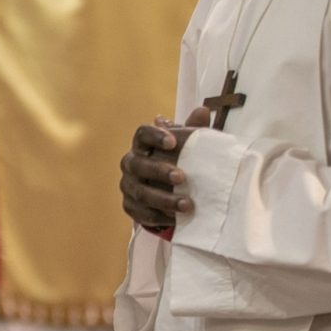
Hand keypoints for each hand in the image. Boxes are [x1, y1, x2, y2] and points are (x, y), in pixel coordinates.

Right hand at [118, 106, 211, 227]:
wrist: (165, 191)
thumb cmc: (178, 162)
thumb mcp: (187, 147)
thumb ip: (193, 131)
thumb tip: (202, 111)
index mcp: (142, 146)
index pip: (142, 134)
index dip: (154, 136)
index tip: (173, 142)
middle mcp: (130, 163)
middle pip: (138, 164)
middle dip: (158, 171)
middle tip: (182, 178)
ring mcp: (128, 186)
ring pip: (140, 192)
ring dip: (163, 199)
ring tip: (187, 205)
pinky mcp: (130, 207)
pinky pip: (140, 213)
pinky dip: (158, 217)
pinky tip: (175, 219)